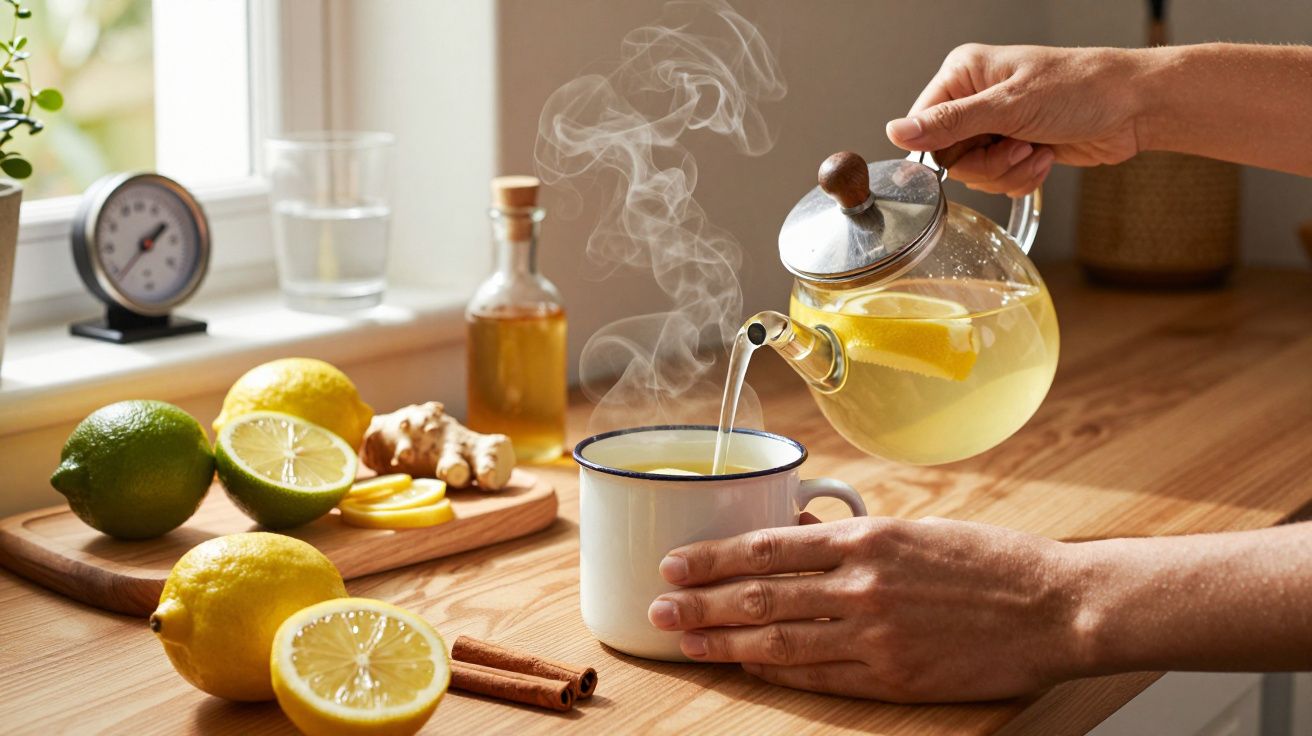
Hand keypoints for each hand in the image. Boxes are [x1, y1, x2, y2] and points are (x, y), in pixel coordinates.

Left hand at [648, 516, 1088, 701]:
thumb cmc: (988, 561)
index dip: (714, 556)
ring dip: (725, 642)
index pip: (769, 545)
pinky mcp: (894, 675)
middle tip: (659, 608)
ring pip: (780, 640)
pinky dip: (777, 673)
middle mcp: (862, 583)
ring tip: (684, 641)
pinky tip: (746, 668)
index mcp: (867, 538)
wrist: (1054, 607)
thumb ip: (851, 535)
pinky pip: (820, 676)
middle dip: (703, 603)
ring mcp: (876, 634)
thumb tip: (794, 528)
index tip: (675, 562)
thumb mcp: (917, 528)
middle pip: (761, 595)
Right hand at [886, 44, 1145, 194]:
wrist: (1133, 108)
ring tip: (1036, 149)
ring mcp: (995, 125)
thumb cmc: (1081, 88)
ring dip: (1007, 172)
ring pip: (974, 174)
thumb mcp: (1009, 106)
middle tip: (1017, 145)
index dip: (947, 148)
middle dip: (987, 163)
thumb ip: (949, 122)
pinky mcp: (1013, 149)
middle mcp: (974, 98)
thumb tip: (897, 131)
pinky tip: (1044, 157)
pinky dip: (1021, 178)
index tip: (978, 146)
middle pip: (949, 157)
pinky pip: (997, 181)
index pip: (923, 126)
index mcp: (964, 74)